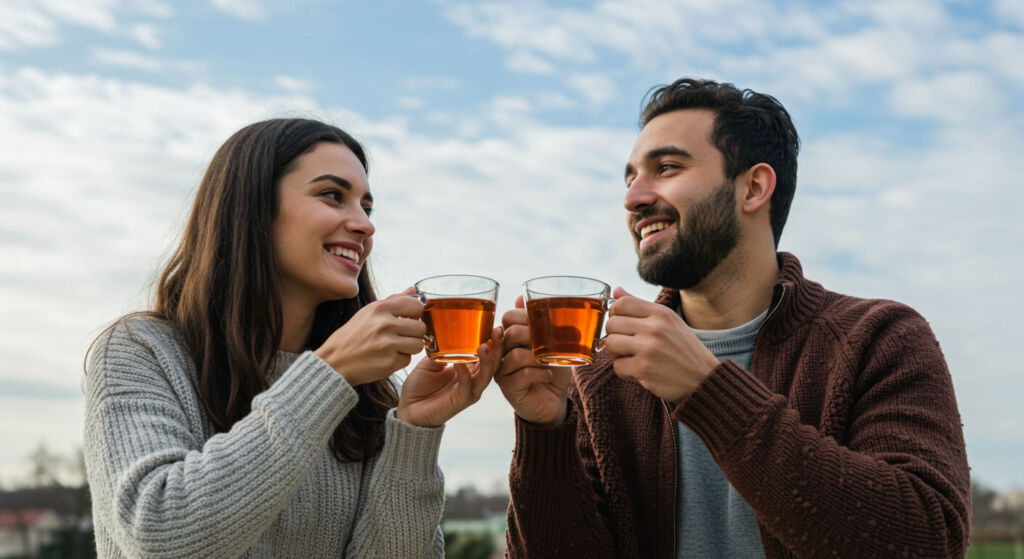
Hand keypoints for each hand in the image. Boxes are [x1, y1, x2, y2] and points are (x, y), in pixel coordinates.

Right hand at [314, 288, 426, 386]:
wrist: (334, 361)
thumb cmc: (352, 336)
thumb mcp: (369, 312)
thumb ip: (394, 300)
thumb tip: (414, 290)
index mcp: (380, 308)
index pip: (417, 305)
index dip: (416, 314)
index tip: (409, 319)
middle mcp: (385, 324)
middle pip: (421, 327)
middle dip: (413, 333)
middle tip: (400, 336)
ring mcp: (388, 344)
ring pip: (418, 344)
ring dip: (409, 348)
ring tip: (393, 347)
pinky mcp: (389, 362)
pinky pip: (408, 360)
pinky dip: (399, 360)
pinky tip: (386, 357)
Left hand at [396, 326, 503, 426]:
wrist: (408, 409)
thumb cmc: (420, 386)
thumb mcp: (431, 361)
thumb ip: (442, 349)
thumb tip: (447, 331)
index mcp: (468, 369)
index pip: (487, 353)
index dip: (493, 340)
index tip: (495, 325)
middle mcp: (473, 380)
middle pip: (493, 363)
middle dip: (497, 347)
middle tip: (497, 331)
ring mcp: (468, 391)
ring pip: (485, 376)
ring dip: (487, 360)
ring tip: (485, 345)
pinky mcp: (460, 401)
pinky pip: (466, 387)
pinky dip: (464, 374)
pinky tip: (460, 363)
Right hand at [493, 296, 570, 425]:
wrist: (554, 400)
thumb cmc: (551, 368)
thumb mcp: (550, 343)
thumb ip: (538, 323)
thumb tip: (522, 296)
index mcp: (508, 338)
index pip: (508, 318)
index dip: (525, 317)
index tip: (543, 326)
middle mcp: (500, 353)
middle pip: (509, 334)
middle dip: (533, 336)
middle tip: (549, 344)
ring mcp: (501, 371)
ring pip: (515, 355)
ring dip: (538, 357)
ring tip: (549, 361)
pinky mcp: (508, 388)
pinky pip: (522, 374)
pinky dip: (540, 372)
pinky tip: (548, 374)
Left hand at [603, 287, 719, 403]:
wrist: (704, 379)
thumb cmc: (684, 350)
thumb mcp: (669, 321)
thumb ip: (641, 305)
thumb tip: (616, 291)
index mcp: (661, 313)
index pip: (621, 303)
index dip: (616, 315)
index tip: (623, 326)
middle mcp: (654, 328)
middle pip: (611, 324)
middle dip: (615, 336)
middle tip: (627, 345)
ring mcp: (648, 349)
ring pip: (610, 344)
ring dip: (616, 354)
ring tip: (631, 357)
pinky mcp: (644, 369)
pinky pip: (617, 366)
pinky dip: (625, 371)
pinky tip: (639, 371)